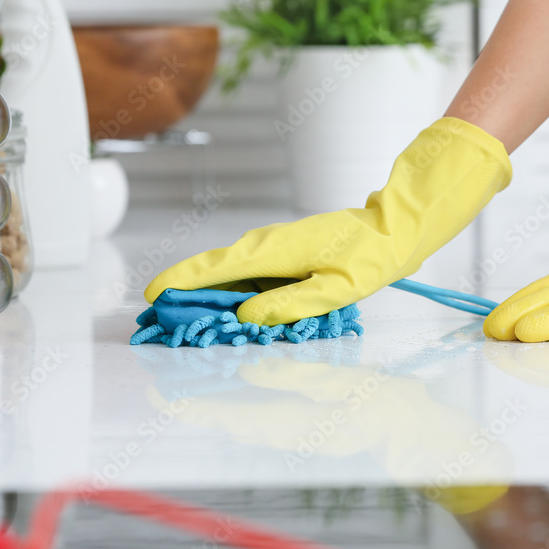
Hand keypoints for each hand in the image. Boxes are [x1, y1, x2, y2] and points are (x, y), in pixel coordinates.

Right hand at [144, 118, 511, 325]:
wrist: (395, 227)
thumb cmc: (372, 257)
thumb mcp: (339, 288)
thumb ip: (293, 304)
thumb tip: (248, 317)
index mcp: (275, 252)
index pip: (216, 268)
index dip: (181, 282)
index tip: (153, 297)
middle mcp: (267, 245)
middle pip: (213, 271)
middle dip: (182, 293)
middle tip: (154, 320)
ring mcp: (273, 248)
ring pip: (228, 272)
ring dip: (203, 294)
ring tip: (178, 320)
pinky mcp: (283, 254)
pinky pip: (246, 274)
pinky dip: (228, 291)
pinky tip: (222, 311)